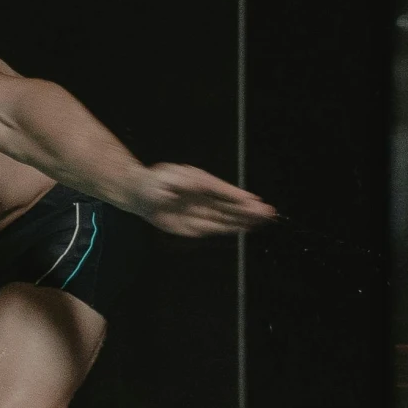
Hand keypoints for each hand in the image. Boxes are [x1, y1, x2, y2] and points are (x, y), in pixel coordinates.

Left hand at [132, 163, 274, 237]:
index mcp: (198, 181)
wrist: (139, 195)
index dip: (236, 196)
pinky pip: (215, 227)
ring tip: (264, 220)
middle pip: (228, 205)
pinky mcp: (195, 225)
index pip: (220, 190)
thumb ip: (178, 183)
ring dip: (244, 219)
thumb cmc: (151, 182)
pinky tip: (245, 227)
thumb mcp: (162, 179)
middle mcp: (203, 196)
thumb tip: (195, 186)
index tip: (253, 201)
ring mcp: (200, 210)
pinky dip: (230, 228)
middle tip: (268, 212)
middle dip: (247, 209)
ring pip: (226, 217)